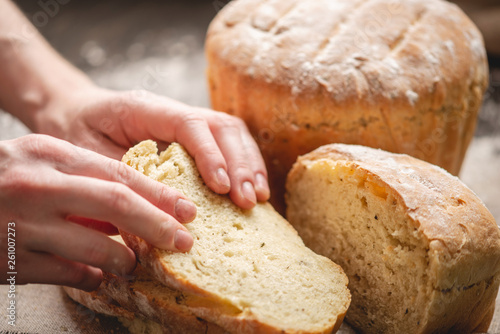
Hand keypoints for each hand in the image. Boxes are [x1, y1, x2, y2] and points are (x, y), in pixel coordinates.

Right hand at [0, 134, 196, 290]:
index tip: (188, 210)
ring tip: (134, 262)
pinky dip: (89, 276)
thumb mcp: (42, 161)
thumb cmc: (5, 177)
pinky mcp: (8, 261)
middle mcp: (38, 186)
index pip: (119, 174)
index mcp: (50, 154)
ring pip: (94, 247)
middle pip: (115, 206)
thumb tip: (137, 207)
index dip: (159, 194)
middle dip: (157, 225)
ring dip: (123, 258)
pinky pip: (64, 274)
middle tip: (184, 241)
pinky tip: (98, 276)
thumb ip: (86, 179)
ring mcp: (21, 225)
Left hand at [35, 86, 269, 209]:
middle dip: (240, 164)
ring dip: (249, 165)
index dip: (210, 155)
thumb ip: (123, 177)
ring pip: (231, 133)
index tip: (224, 188)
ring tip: (258, 198)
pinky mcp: (193, 136)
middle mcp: (171, 110)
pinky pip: (228, 144)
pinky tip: (253, 190)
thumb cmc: (77, 135)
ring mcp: (186, 120)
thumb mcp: (88, 157)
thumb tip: (161, 212)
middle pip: (220, 125)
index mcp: (144, 108)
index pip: (189, 124)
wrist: (73, 114)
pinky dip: (245, 166)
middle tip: (247, 200)